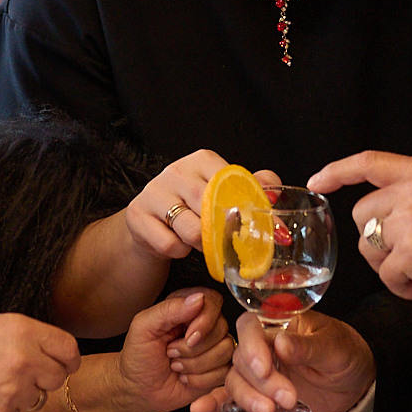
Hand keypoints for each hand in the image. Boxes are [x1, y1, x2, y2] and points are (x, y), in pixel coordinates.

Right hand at [0, 313, 80, 411]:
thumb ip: (25, 337)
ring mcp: (14, 390)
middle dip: (44, 379)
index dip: (68, 359)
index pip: (69, 349)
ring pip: (35, 400)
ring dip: (20, 396)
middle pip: (58, 378)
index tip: (64, 364)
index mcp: (24, 330)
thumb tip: (50, 354)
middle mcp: (25, 359)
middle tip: (21, 375)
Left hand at [117, 288, 234, 411]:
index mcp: (186, 308)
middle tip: (171, 353)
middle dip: (192, 349)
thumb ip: (169, 308)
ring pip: (225, 351)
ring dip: (195, 365)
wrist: (138, 390)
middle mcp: (204, 325)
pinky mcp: (217, 370)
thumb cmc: (138, 357)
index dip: (205, 321)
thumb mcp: (143, 327)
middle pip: (221, 328)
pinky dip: (201, 380)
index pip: (212, 302)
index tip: (188, 336)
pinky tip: (186, 378)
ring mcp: (213, 348)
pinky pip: (224, 372)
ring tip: (176, 366)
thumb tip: (197, 298)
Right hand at [123, 151, 281, 266]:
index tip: (260, 231)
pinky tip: (178, 243)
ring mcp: (154, 191)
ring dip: (201, 245)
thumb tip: (274, 196)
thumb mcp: (225, 193)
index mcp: (203, 160)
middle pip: (212, 211)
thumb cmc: (195, 206)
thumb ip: (256, 189)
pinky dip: (179, 251)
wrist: (152, 222)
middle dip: (224, 234)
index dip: (247, 211)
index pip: (232, 185)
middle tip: (228, 242)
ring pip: (192, 231)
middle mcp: (176, 171)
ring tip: (201, 241)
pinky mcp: (137, 215)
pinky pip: (170, 244)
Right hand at [193, 312, 375, 411]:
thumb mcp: (334, 347)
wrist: (354, 382)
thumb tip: (281, 343)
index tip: (265, 368)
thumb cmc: (346, 354)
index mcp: (279, 323)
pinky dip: (215, 402)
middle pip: (241, 358)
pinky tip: (200, 409)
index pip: (250, 327)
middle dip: (260, 382)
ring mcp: (259, 371)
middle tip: (287, 397)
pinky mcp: (258, 393)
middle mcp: (263, 345)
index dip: (252, 347)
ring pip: (235, 380)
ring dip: (247, 398)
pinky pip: (230, 396)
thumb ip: (308, 346)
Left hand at [309, 152, 411, 306]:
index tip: (318, 181)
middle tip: (402, 255)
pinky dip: (399, 286)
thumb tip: (382, 210)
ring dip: (386, 265)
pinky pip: (384, 273)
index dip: (338, 171)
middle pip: (361, 214)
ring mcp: (411, 219)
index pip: (369, 162)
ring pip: (368, 245)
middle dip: (374, 240)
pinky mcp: (411, 251)